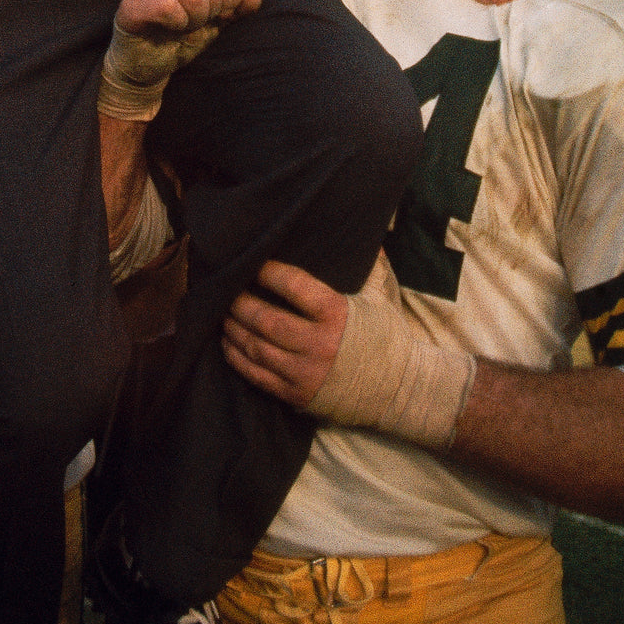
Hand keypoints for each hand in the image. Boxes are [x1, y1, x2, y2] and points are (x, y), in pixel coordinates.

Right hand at [115, 0, 260, 38]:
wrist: (147, 64)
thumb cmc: (181, 35)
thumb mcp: (216, 19)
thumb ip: (237, 5)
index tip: (214, 14)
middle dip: (213, 8)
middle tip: (196, 22)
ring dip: (195, 19)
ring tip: (183, 26)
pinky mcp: (133, 4)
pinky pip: (168, 6)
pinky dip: (177, 23)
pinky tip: (169, 28)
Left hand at [225, 254, 474, 446]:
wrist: (400, 389)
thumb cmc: (387, 337)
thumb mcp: (380, 298)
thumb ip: (371, 264)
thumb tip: (371, 229)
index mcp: (338, 314)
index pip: (294, 286)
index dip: (269, 273)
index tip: (254, 264)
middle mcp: (319, 344)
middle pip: (266, 321)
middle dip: (240, 304)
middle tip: (228, 291)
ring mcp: (306, 373)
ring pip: (256, 348)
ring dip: (234, 330)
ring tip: (224, 315)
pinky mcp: (298, 395)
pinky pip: (258, 376)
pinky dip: (238, 358)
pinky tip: (229, 344)